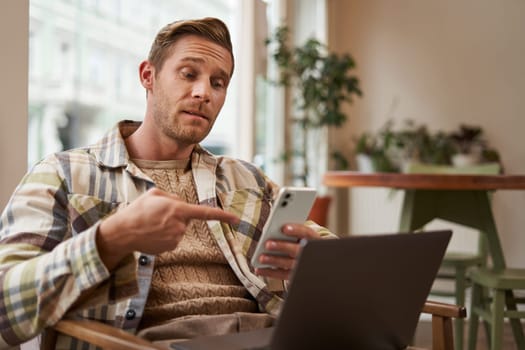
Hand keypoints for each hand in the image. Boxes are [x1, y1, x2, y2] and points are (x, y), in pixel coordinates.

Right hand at [96, 188, 238, 269]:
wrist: (123, 232)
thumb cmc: (137, 210)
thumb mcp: (154, 194)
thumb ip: (172, 197)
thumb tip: (180, 204)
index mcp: (178, 209)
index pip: (205, 213)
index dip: (223, 216)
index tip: (236, 219)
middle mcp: (180, 225)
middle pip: (186, 218)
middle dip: (176, 214)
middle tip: (157, 214)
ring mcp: (175, 238)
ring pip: (179, 229)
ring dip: (169, 225)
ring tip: (152, 223)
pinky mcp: (170, 248)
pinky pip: (173, 238)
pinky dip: (165, 235)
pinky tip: (152, 233)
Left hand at [254, 223, 319, 279]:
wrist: (315, 262)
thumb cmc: (301, 242)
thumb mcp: (300, 236)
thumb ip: (290, 232)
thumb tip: (271, 230)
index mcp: (314, 239)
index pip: (307, 233)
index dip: (297, 230)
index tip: (284, 228)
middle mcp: (311, 253)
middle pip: (298, 250)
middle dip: (282, 247)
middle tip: (268, 244)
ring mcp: (304, 266)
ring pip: (290, 264)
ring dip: (274, 261)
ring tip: (261, 258)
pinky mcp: (296, 276)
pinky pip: (283, 275)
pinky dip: (270, 273)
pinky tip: (259, 269)